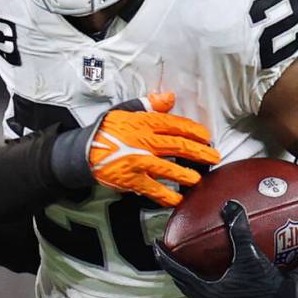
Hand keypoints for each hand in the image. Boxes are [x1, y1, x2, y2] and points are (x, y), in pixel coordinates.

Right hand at [87, 105, 218, 205]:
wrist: (84, 150)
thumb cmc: (105, 130)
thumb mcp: (124, 110)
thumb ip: (148, 104)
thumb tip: (169, 97)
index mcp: (143, 123)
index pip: (175, 125)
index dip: (194, 130)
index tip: (206, 136)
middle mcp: (143, 142)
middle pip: (178, 146)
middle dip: (199, 152)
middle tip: (213, 156)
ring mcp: (138, 162)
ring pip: (169, 168)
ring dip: (186, 174)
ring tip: (198, 178)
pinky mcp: (132, 179)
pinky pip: (153, 189)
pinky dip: (166, 196)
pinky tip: (178, 199)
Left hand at [152, 200, 297, 297]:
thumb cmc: (269, 281)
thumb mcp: (251, 254)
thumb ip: (239, 229)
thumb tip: (230, 204)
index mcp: (208, 292)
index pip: (177, 272)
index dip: (164, 257)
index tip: (155, 243)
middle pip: (183, 283)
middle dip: (174, 266)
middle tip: (167, 250)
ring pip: (195, 293)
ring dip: (188, 277)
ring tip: (185, 261)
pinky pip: (208, 297)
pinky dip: (203, 284)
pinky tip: (209, 273)